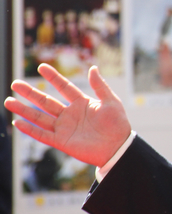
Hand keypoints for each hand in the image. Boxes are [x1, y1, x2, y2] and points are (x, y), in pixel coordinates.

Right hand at [4, 64, 130, 166]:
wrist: (118, 146)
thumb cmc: (118, 124)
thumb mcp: (111, 101)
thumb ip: (100, 86)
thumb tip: (93, 67)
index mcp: (82, 103)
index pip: (64, 87)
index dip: (53, 77)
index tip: (41, 67)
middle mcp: (70, 114)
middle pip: (46, 101)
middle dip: (30, 93)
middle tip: (15, 83)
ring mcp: (64, 128)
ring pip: (40, 117)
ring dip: (24, 110)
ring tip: (8, 101)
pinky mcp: (62, 141)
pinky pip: (42, 134)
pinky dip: (30, 129)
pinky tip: (18, 122)